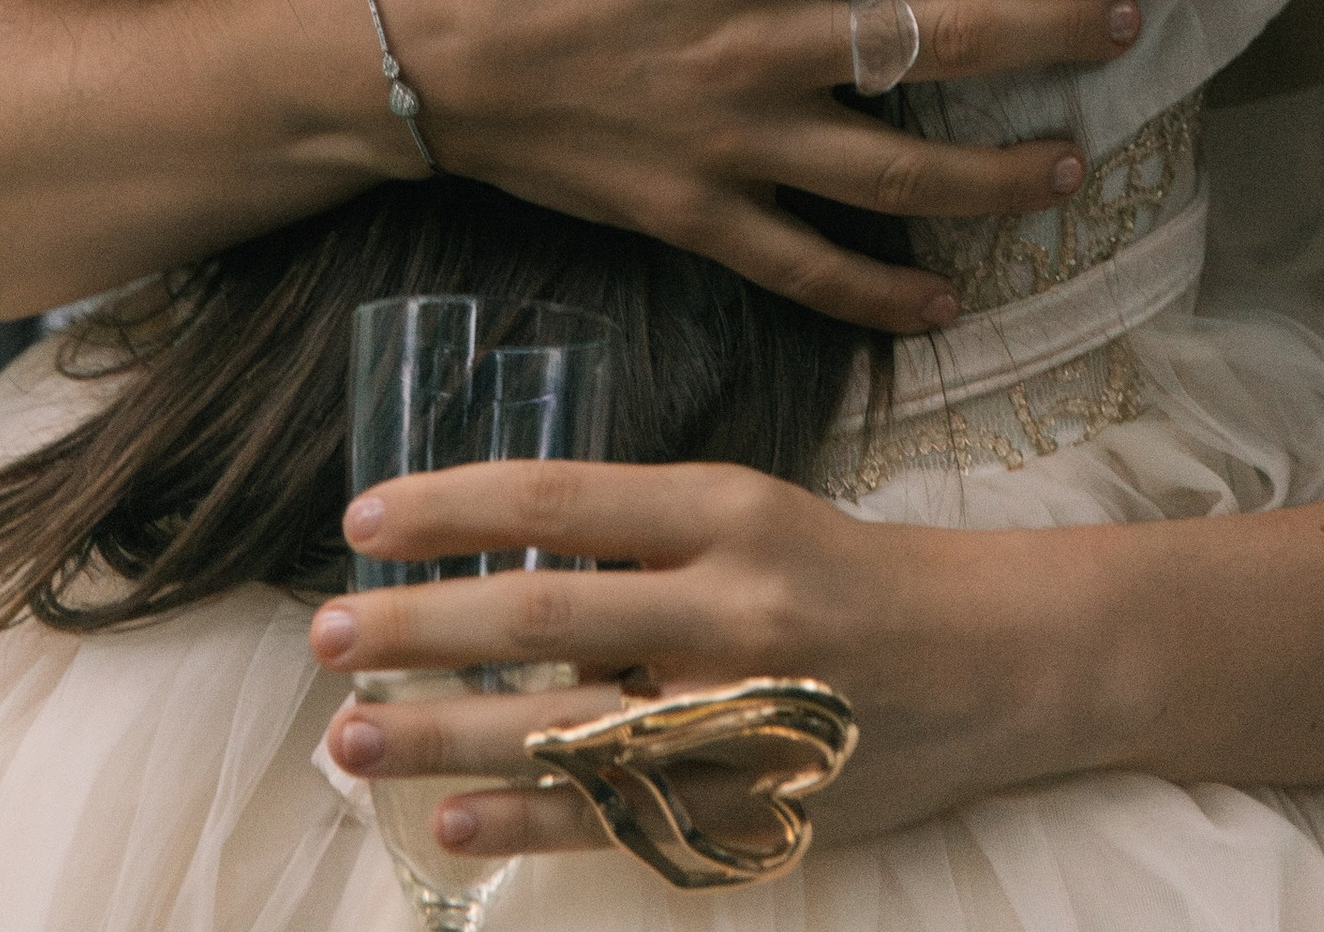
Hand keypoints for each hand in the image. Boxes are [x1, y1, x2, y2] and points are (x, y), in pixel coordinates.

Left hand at [315, 457, 1097, 857]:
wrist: (1000, 660)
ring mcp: (743, 716)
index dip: (453, 508)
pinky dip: (527, 823)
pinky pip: (618, 821)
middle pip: (546, 619)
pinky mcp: (755, 804)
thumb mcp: (753, 512)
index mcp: (731, 509)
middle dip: (420, 628)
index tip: (362, 516)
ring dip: (443, 737)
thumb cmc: (852, 572)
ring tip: (349, 736)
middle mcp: (733, 607)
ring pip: (565, 731)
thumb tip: (488, 562)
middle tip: (324, 631)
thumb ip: (639, 534)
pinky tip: (451, 822)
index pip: (562, 500)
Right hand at [370, 0, 1135, 332]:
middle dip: (1052, 27)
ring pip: (901, 169)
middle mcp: (763, 43)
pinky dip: (883, 293)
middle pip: (944, 38)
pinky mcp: (696, 214)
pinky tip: (948, 299)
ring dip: (1000, 171)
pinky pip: (808, 269)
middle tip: (1132, 16)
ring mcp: (735, 142)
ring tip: (1079, 162)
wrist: (404, 55)